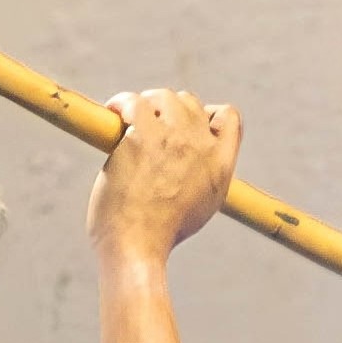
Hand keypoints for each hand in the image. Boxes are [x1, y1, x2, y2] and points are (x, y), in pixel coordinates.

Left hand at [89, 89, 241, 258]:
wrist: (138, 245)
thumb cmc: (161, 231)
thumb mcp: (201, 204)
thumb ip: (202, 172)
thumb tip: (188, 156)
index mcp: (222, 165)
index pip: (228, 117)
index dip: (205, 114)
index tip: (183, 126)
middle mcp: (203, 146)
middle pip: (189, 102)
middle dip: (167, 109)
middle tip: (147, 128)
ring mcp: (174, 138)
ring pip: (162, 97)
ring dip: (143, 104)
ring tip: (128, 120)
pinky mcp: (143, 135)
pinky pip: (133, 102)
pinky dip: (120, 105)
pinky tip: (112, 116)